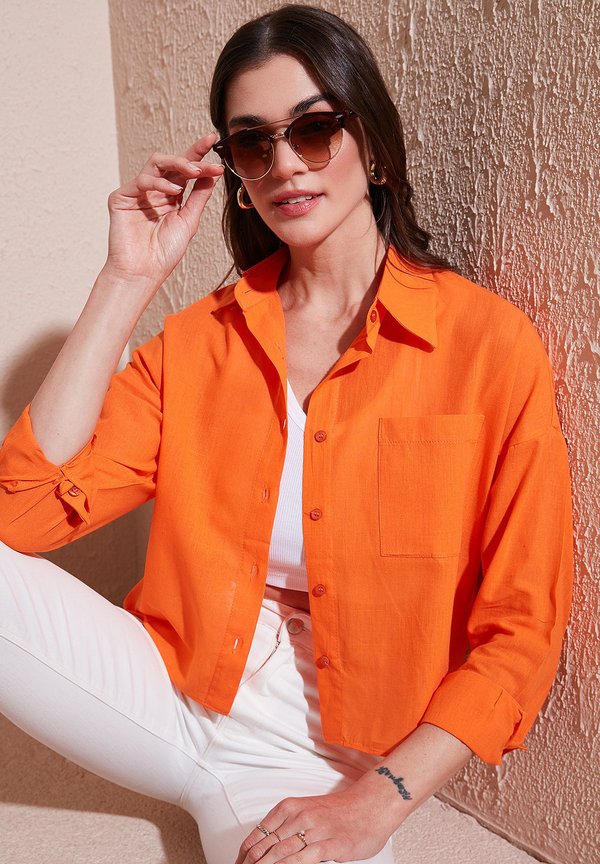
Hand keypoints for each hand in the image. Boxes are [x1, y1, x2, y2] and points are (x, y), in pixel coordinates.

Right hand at [103, 132, 223, 290]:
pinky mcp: (122, 197)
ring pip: (156, 163)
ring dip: (177, 164)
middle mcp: (155, 192)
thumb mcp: (189, 220)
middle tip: (208, 161)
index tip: (213, 141)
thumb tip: (212, 173)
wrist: (143, 272)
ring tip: (193, 172)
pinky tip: (172, 191)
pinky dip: (159, 183)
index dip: (198, 154)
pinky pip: (142, 180)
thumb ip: (199, 196)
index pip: (185, 171)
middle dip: (191, 158)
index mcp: (171, 197)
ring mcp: (138, 193)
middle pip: (172, 163)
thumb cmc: (164, 252)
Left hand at [234, 780, 395, 863]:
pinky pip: (303, 859)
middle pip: (264, 847)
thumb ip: (288, 826)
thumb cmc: (341, 811)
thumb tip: (268, 848)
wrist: (371, 804)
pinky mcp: (330, 844)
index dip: (244, 855)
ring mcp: (314, 830)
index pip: (257, 835)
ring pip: (279, 853)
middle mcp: (298, 816)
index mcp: (289, 807)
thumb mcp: (308, 811)